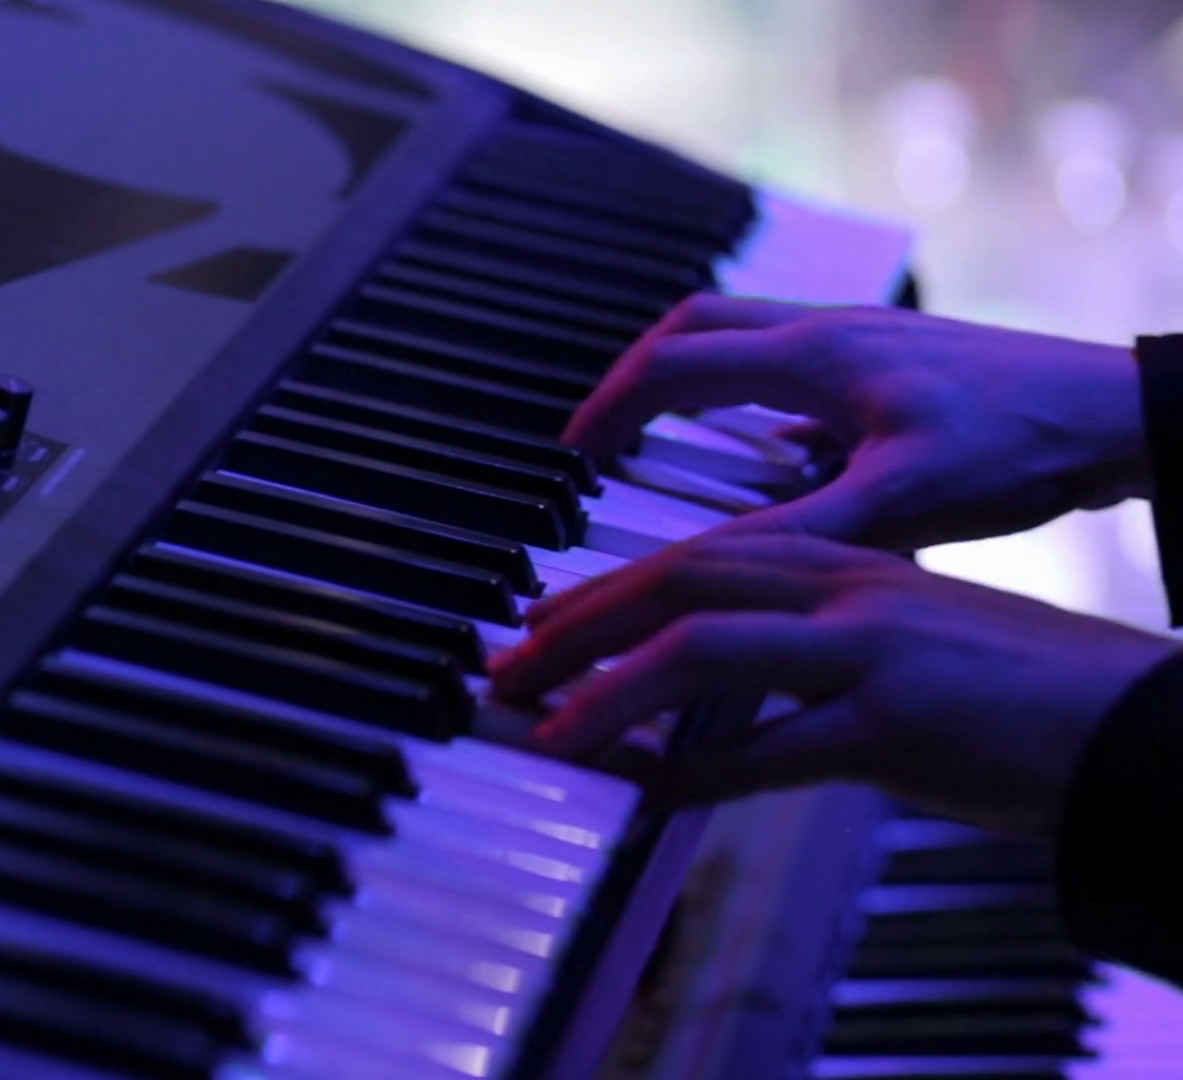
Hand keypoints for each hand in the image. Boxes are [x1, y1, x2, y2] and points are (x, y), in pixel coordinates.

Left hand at [488, 535, 1179, 836]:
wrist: (1130, 721)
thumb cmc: (1014, 693)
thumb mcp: (899, 645)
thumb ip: (809, 651)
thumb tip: (715, 695)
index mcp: (848, 565)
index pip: (701, 556)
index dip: (610, 588)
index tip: (543, 621)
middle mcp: (851, 591)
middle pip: (681, 582)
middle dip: (579, 624)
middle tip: (509, 668)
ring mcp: (874, 651)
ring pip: (706, 652)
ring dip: (611, 695)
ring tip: (548, 732)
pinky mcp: (901, 723)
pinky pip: (774, 750)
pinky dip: (698, 772)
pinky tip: (648, 792)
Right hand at [566, 295, 1151, 550]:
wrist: (1121, 414)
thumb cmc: (1022, 447)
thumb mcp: (896, 505)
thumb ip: (790, 531)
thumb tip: (697, 563)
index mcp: (813, 357)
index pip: (671, 365)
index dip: (607, 409)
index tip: (571, 454)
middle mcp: (828, 332)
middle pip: (693, 327)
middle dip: (632, 378)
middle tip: (599, 434)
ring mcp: (864, 340)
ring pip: (742, 336)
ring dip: (689, 378)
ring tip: (659, 437)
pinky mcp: (894, 362)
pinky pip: (791, 362)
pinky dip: (750, 395)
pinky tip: (768, 451)